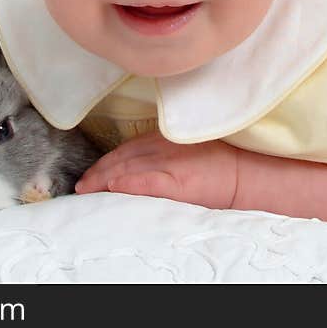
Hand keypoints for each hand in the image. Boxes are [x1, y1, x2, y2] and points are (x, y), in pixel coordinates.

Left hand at [74, 130, 238, 209]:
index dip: (105, 161)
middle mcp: (163, 146)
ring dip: (104, 179)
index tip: (90, 173)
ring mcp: (169, 162)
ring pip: (127, 168)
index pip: (126, 148)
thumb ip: (161, 148)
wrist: (245, 174)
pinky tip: (112, 187)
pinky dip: (127, 183)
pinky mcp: (178, 181)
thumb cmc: (218, 162)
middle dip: (98, 172)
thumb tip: (135, 161)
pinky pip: (146, 181)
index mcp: (164, 138)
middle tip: (81, 186)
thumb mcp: (185, 147)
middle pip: (121, 158)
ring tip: (87, 190)